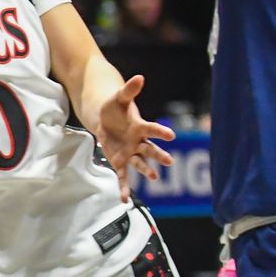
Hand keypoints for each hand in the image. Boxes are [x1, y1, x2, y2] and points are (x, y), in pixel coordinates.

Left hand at [93, 75, 175, 201]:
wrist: (104, 118)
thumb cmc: (114, 107)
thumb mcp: (119, 98)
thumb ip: (129, 90)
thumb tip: (140, 77)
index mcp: (140, 126)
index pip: (152, 129)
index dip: (160, 132)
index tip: (171, 135)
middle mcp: (138, 142)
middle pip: (150, 149)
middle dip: (158, 155)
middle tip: (169, 161)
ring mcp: (130, 153)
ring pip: (140, 163)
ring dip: (146, 170)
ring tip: (152, 176)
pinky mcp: (120, 161)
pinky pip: (123, 175)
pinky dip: (124, 187)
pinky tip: (124, 199)